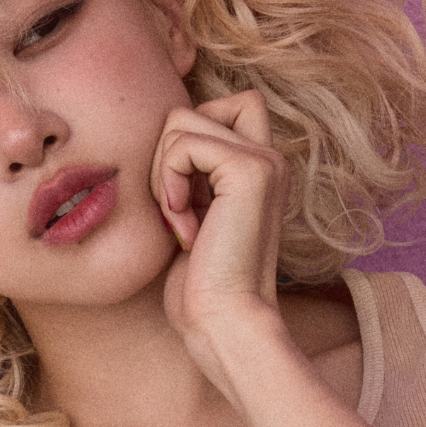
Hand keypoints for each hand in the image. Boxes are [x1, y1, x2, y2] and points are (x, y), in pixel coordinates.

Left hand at [150, 89, 289, 371]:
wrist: (224, 321)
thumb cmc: (199, 283)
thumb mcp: (189, 214)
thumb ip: (187, 172)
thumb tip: (157, 135)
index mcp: (256, 166)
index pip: (218, 105)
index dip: (181, 137)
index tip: (178, 195)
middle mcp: (268, 157)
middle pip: (188, 109)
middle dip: (163, 156)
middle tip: (176, 209)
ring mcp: (264, 160)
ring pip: (180, 121)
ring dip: (162, 174)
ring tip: (182, 220)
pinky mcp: (250, 170)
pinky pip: (181, 145)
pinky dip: (167, 183)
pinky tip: (185, 225)